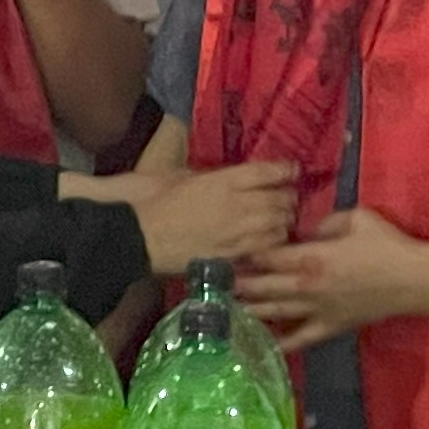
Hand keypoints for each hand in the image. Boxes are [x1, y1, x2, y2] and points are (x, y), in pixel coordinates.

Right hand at [131, 160, 298, 274]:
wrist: (135, 237)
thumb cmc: (150, 199)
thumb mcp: (180, 175)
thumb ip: (209, 176)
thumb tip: (225, 177)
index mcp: (226, 180)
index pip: (271, 172)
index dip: (287, 171)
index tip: (293, 171)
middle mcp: (239, 205)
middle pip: (282, 201)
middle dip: (288, 199)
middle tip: (287, 199)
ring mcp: (238, 234)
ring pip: (279, 228)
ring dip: (283, 224)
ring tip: (279, 223)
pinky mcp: (231, 258)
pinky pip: (263, 251)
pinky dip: (269, 246)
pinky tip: (266, 245)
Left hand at [239, 206, 428, 347]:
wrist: (414, 279)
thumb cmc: (386, 244)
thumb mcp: (354, 217)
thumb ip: (323, 221)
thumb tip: (304, 228)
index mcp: (311, 257)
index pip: (265, 256)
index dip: (242, 255)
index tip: (222, 252)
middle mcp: (307, 286)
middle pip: (261, 286)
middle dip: (236, 285)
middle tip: (211, 284)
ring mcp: (316, 310)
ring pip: (273, 313)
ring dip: (248, 311)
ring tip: (222, 311)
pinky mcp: (329, 327)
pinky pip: (298, 339)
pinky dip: (277, 343)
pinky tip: (257, 346)